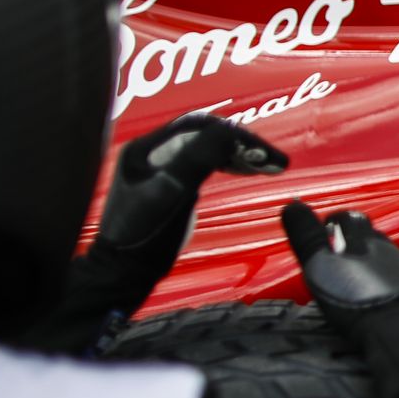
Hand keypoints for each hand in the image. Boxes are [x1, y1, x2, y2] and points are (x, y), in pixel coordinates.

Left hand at [17, 113, 284, 354]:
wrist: (125, 272)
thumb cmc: (145, 236)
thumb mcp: (175, 190)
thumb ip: (200, 156)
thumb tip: (231, 133)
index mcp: (147, 148)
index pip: (201, 125)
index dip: (237, 134)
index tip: (264, 152)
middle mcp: (152, 153)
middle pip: (206, 134)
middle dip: (242, 144)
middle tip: (273, 160)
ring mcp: (161, 169)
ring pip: (208, 149)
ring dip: (239, 155)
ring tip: (268, 166)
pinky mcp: (170, 185)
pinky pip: (205, 164)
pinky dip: (229, 165)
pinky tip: (246, 171)